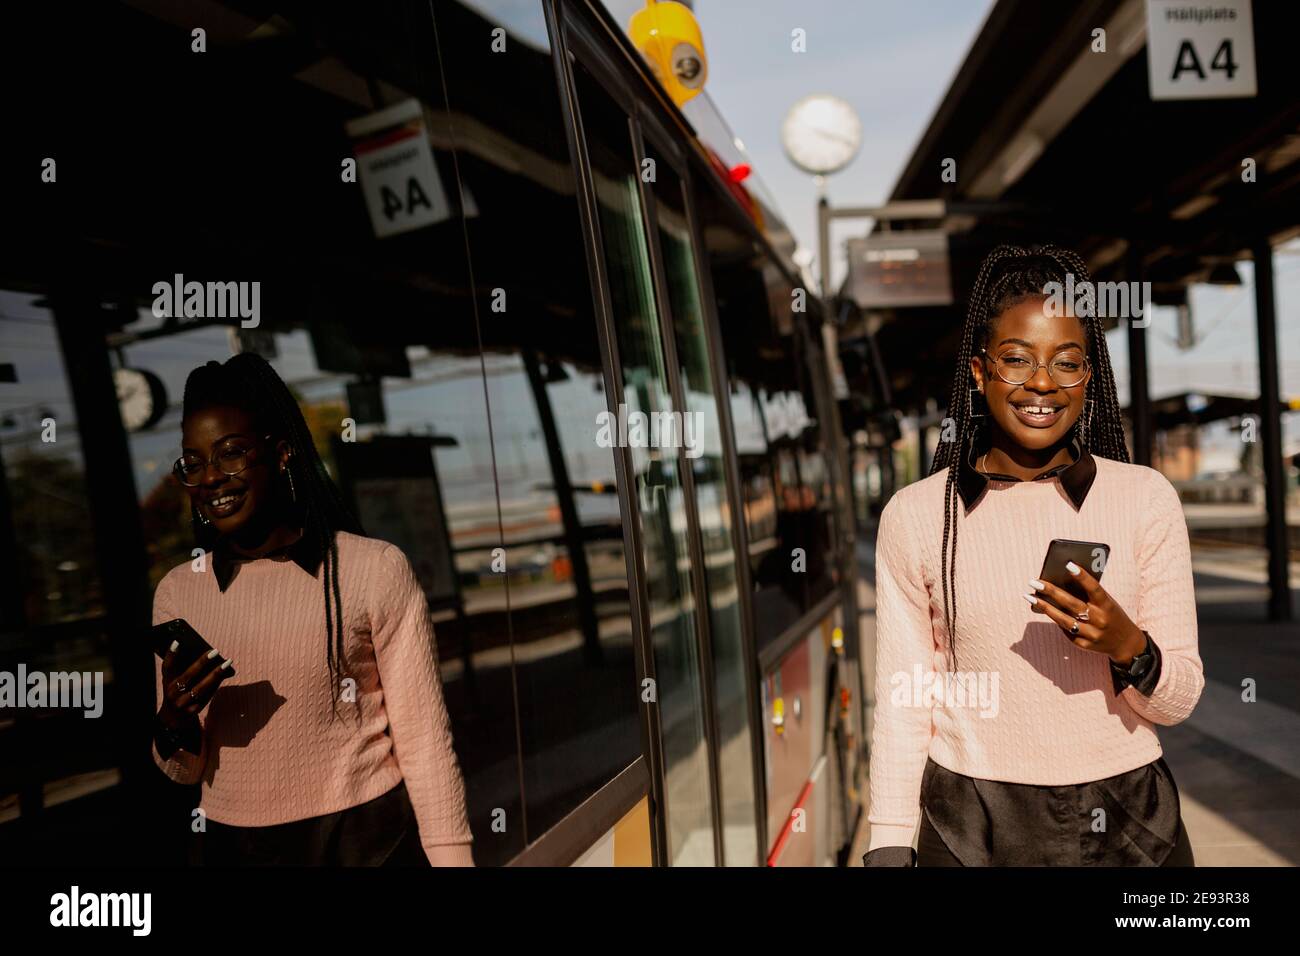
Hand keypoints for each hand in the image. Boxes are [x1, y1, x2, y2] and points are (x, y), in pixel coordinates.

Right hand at [159, 644, 232, 727]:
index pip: (167, 667)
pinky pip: (207, 696)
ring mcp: (182, 703)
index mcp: (166, 682)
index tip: (177, 641)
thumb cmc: (177, 692)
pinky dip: (216, 685)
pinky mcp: (192, 711)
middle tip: (215, 651)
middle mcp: (172, 693)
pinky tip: (225, 675)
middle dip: (201, 663)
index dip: (171, 655)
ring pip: (200, 687)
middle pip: (187, 676)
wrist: (172, 719)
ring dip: (215, 674)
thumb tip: (206, 655)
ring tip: (227, 663)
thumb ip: (182, 669)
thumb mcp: (174, 681)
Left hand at [1025, 563, 1146, 664]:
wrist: (1126, 643)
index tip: (1068, 564)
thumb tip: (1061, 581)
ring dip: (1045, 607)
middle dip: (1051, 592)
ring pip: (1064, 620)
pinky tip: (1045, 610)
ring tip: (1029, 596)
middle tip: (1034, 582)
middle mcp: (1100, 620)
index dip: (1082, 577)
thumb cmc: (1111, 615)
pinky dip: (1056, 620)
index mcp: (1108, 605)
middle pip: (1072, 604)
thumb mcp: (1107, 602)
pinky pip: (1066, 631)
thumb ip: (1089, 594)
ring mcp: (1092, 634)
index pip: (1094, 588)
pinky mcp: (1085, 645)